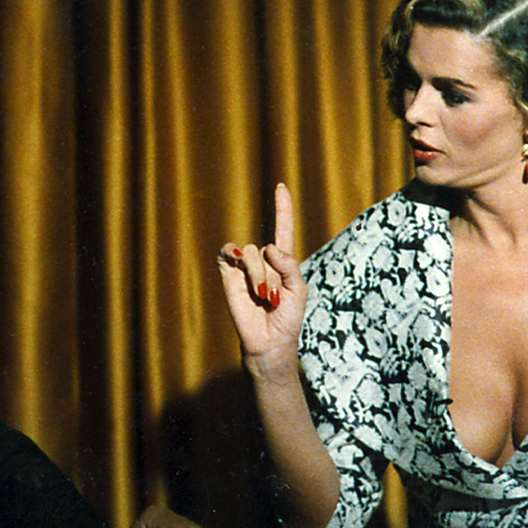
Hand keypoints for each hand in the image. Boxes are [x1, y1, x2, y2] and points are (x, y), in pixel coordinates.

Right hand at [216, 183, 305, 373]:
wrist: (269, 342)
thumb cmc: (288, 318)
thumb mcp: (299, 289)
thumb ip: (289, 265)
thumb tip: (267, 246)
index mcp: (283, 262)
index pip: (283, 229)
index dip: (282, 208)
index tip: (281, 186)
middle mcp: (262, 262)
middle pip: (265, 247)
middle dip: (271, 272)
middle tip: (273, 298)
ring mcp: (244, 268)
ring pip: (249, 251)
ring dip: (257, 274)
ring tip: (261, 296)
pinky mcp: (228, 276)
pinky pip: (228, 254)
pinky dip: (233, 255)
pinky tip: (236, 260)